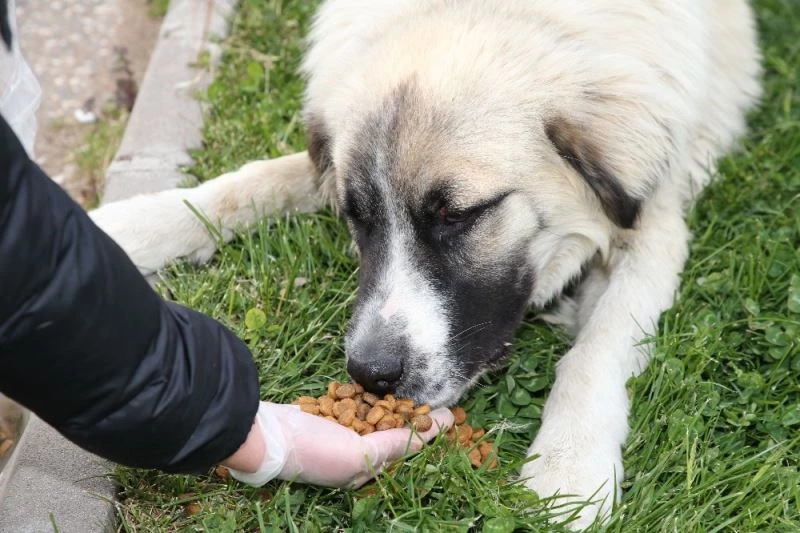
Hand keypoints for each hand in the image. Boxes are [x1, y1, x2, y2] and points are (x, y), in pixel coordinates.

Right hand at [228, 401, 453, 487]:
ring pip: (376, 414)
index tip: (449, 414)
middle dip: (414, 416)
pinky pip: (355, 402)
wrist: (268, 434)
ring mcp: (340, 432)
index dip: (426, 432)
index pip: (403, 449)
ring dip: (395, 403)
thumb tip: (428, 436)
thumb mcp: (360, 454)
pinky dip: (369, 395)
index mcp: (363, 470)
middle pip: (393, 431)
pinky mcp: (328, 413)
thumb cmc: (313, 451)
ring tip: (416, 386)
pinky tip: (381, 383)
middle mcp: (354, 453)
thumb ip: (394, 445)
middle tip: (438, 397)